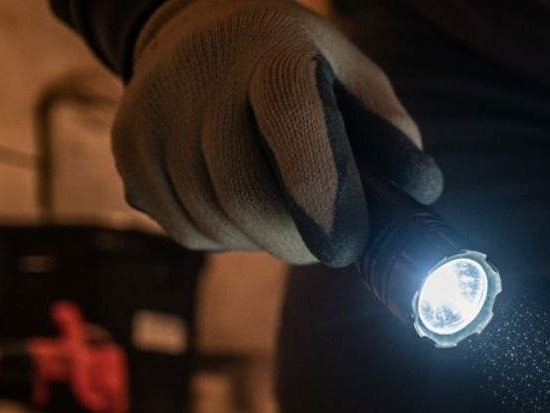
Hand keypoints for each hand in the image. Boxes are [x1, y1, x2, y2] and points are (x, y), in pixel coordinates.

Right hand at [113, 0, 440, 265]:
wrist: (194, 29)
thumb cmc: (297, 64)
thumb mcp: (353, 75)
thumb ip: (391, 130)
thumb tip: (421, 192)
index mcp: (274, 57)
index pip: (292, 129)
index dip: (322, 199)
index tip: (344, 247)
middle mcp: (202, 81)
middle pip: (246, 200)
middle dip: (295, 243)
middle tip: (324, 244)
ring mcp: (155, 117)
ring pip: (215, 225)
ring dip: (259, 241)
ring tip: (279, 209)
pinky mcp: (128, 151)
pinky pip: (186, 231)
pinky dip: (223, 237)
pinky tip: (235, 201)